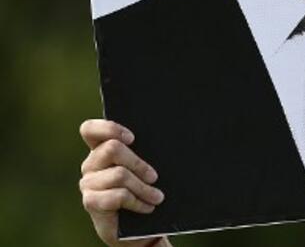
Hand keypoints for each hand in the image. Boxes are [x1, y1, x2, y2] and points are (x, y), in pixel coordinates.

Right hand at [79, 119, 170, 246]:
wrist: (135, 227)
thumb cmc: (143, 190)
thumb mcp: (144, 169)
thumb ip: (144, 152)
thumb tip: (165, 138)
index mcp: (101, 149)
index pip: (90, 129)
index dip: (109, 128)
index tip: (133, 138)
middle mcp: (91, 164)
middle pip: (112, 148)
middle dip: (139, 163)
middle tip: (155, 176)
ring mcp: (88, 183)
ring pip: (119, 174)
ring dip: (144, 187)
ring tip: (157, 197)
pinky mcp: (91, 201)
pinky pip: (118, 195)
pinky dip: (137, 201)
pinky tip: (147, 207)